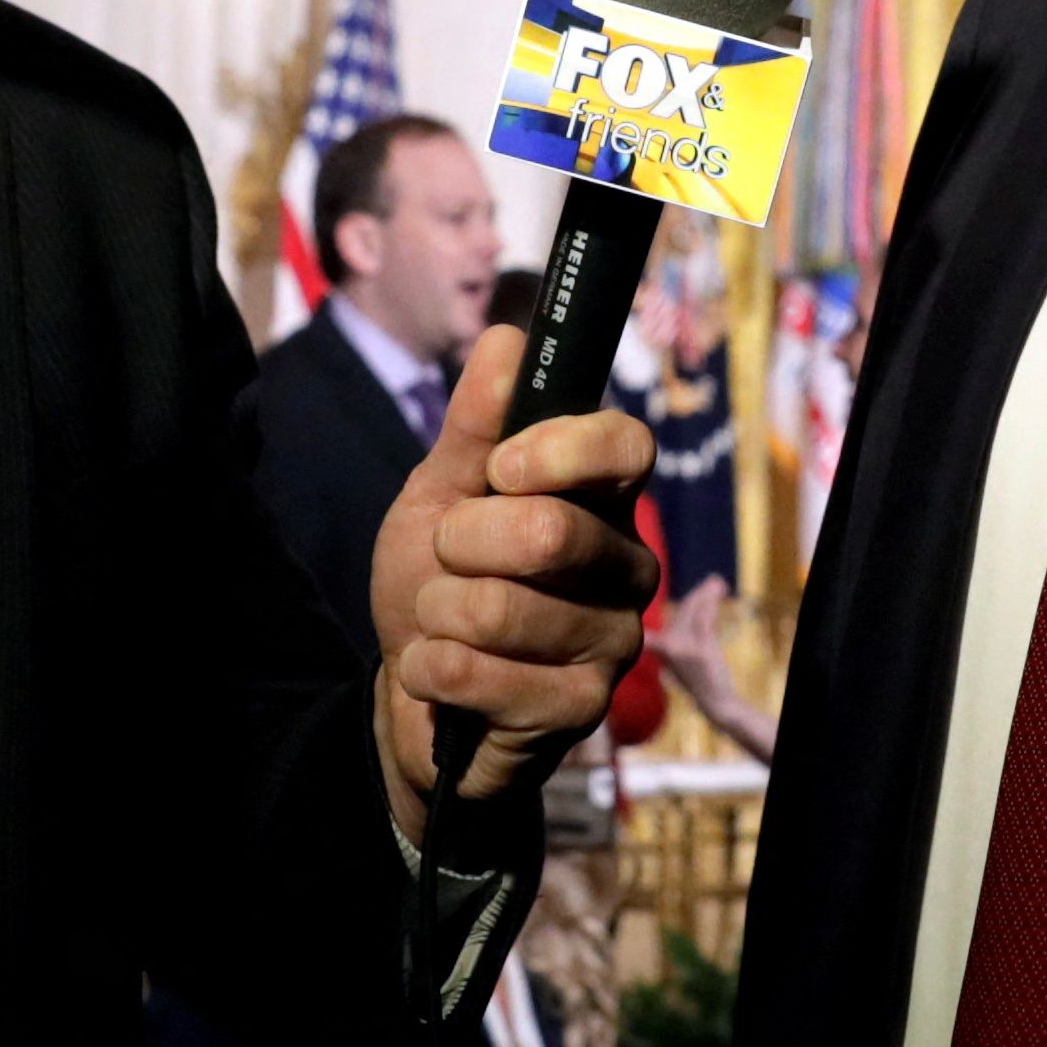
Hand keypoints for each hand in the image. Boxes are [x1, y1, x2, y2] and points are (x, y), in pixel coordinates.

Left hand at [370, 325, 657, 839]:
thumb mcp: (440, 493)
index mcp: (604, 499)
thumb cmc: (441, 579)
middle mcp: (628, 565)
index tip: (499, 469)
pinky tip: (437, 671)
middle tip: (448, 558)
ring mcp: (613, 640)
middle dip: (461, 542)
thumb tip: (507, 337)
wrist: (418, 689)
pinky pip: (480, 675)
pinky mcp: (582, 709)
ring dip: (437, 611)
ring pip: (501, 608)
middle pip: (549, 530)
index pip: (627, 446)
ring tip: (442, 620)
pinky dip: (431, 666)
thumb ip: (473, 427)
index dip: (560, 449)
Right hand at [657, 572, 778, 763]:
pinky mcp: (701, 648)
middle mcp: (668, 647)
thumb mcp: (677, 662)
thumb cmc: (699, 682)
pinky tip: (717, 588)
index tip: (645, 593)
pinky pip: (705, 617)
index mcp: (660, 650)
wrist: (716, 702)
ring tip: (717, 581)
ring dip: (707, 594)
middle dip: (697, 594)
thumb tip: (681, 612)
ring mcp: (684, 647)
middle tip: (713, 581)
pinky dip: (710, 601)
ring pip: (694, 611)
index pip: (649, 627)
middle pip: (681, 611)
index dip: (648, 612)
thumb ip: (672, 641)